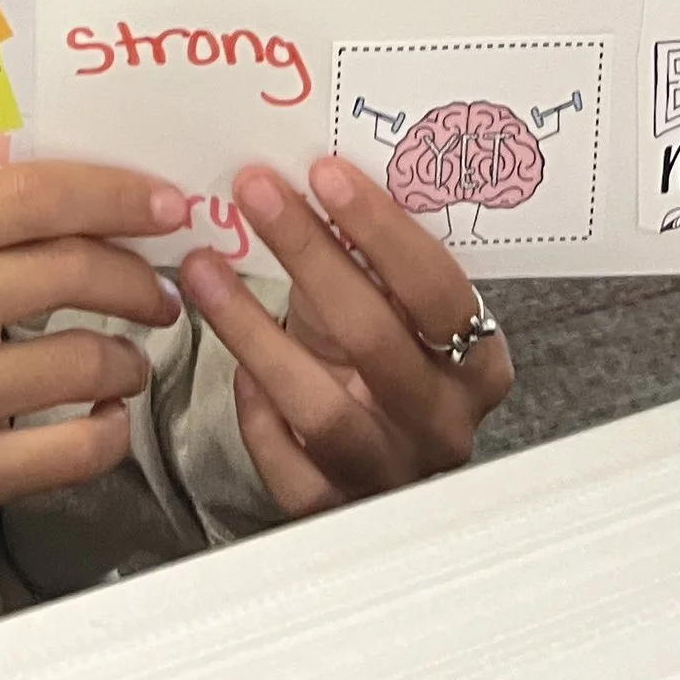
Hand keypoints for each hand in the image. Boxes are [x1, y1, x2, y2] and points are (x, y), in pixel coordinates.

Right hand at [0, 163, 188, 561]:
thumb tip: (85, 204)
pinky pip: (74, 449)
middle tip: (156, 290)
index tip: (163, 206)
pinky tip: (104, 418)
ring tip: (124, 359)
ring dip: (127, 358)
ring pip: (83, 361)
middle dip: (136, 278)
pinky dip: (110, 431)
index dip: (115, 197)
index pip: (31, 197)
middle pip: (69, 272)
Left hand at [178, 157, 513, 517]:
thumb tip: (310, 167)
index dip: (381, 230)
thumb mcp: (388, 302)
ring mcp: (391, 472)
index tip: (324, 172)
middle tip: (254, 192)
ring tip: (203, 268)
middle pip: (374, 338)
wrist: (372, 447)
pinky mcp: (336, 511)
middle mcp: (442, 422)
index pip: (436, 290)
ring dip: (253, 330)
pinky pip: (289, 470)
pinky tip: (235, 374)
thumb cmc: (378, 352)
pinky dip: (257, 417)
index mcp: (477, 362)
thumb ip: (367, 253)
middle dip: (308, 254)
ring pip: (321, 409)